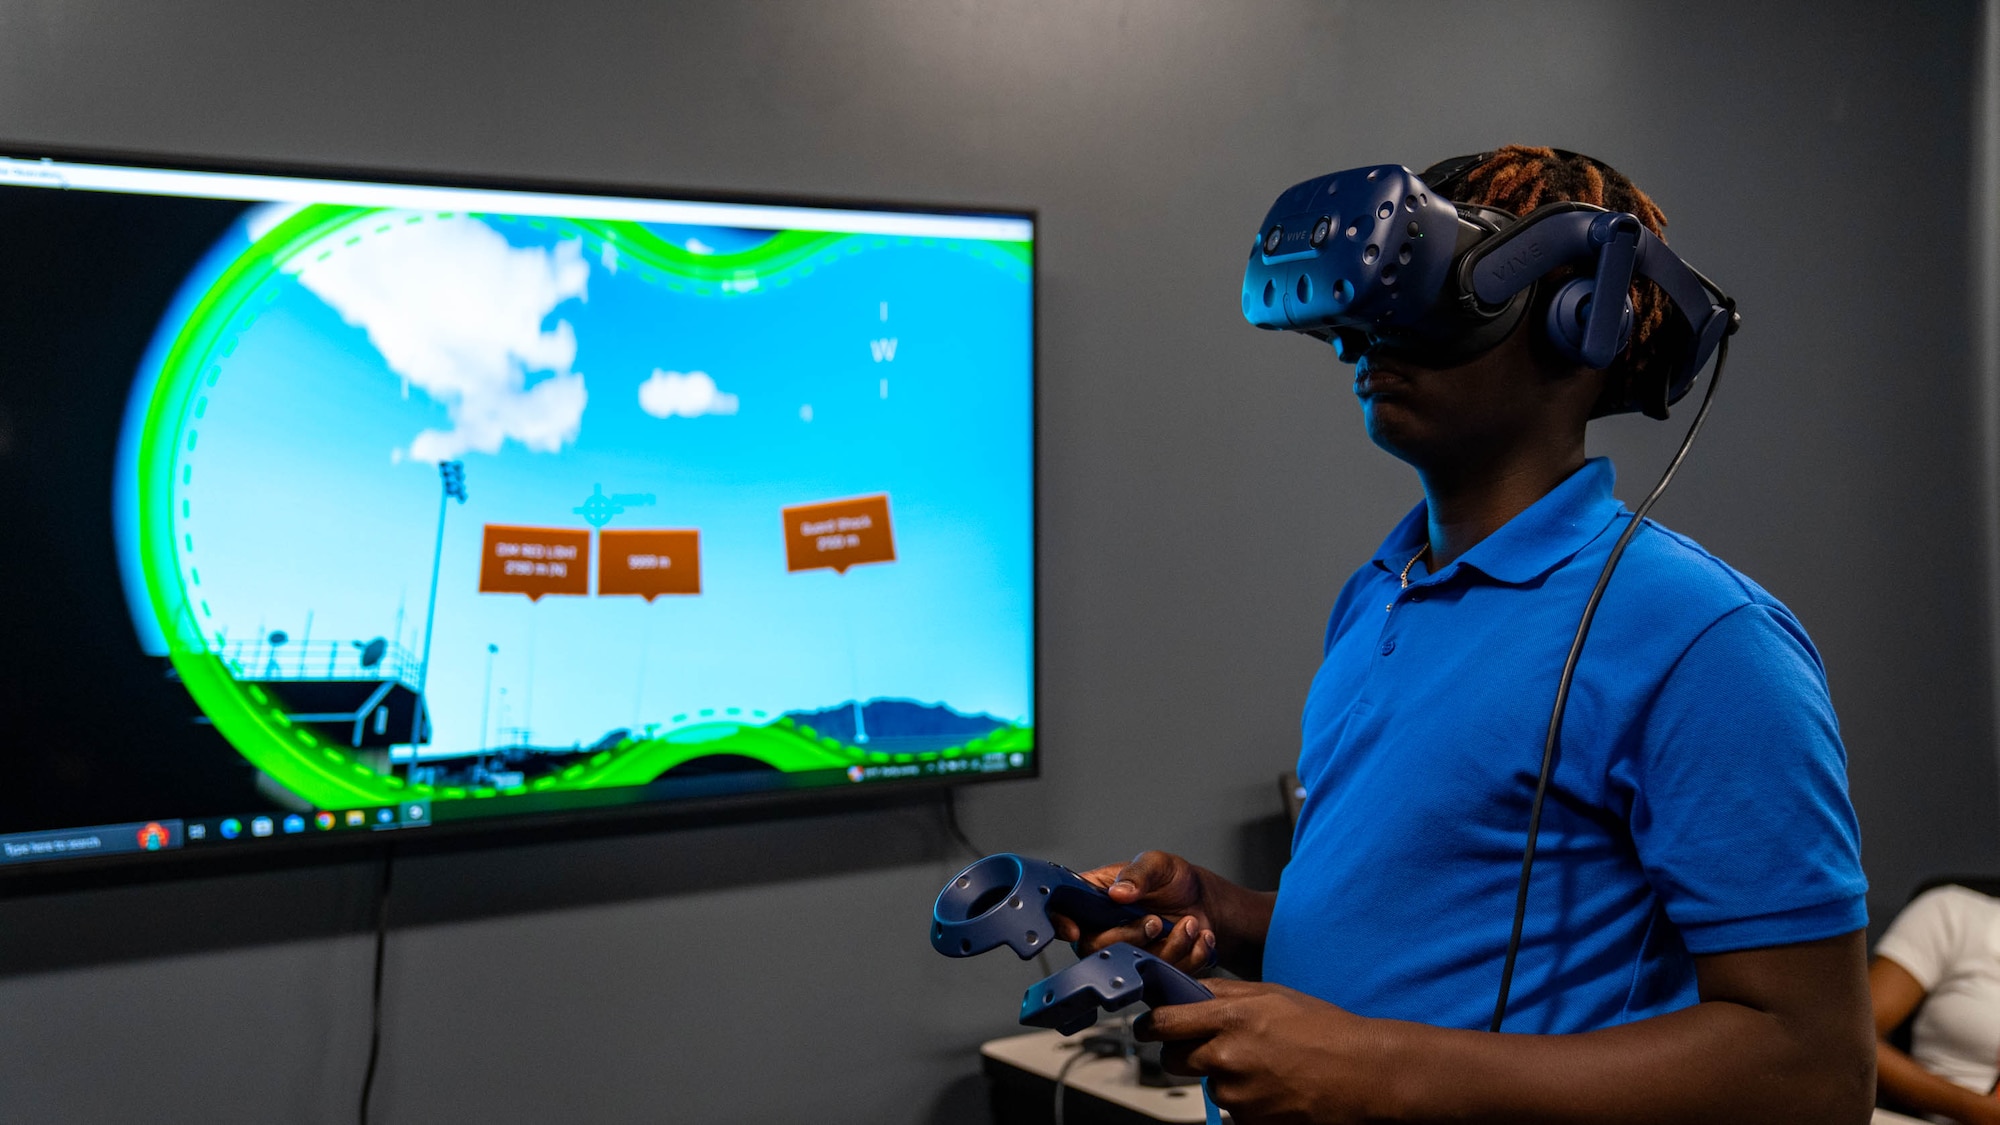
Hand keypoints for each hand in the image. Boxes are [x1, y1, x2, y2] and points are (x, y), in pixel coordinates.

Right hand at [1048, 850, 1218, 975]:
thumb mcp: (1158, 864)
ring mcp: (1127, 952)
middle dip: (1130, 937)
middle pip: (1095, 948)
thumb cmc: (1174, 879)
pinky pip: (1165, 974)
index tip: (1075, 931)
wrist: (1206, 902)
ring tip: (1189, 923)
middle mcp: (1104, 928)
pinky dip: (1189, 956)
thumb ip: (1139, 873)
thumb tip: (1118, 892)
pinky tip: (1199, 936)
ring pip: (1133, 965)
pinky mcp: (1151, 970)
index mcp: (1095, 897)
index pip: (1063, 911)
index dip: (1060, 923)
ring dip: (1170, 946)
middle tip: (1156, 921)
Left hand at [1137, 978, 1384, 1124]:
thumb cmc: (1323, 1029)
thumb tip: (1187, 991)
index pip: (1164, 1023)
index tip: (1147, 1027)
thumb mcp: (1271, 994)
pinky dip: (1244, 1099)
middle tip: (1211, 1046)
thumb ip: (1224, 994)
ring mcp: (1237, 1094)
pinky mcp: (1249, 1122)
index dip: (1150, 1025)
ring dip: (1221, 1076)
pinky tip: (1271, 1085)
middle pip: (1174, 1059)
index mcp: (1230, 1019)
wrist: (1361, 1074)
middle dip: (1184, 1052)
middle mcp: (1227, 1057)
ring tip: (1261, 1065)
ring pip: (1206, 1084)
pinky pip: (1230, 1109)